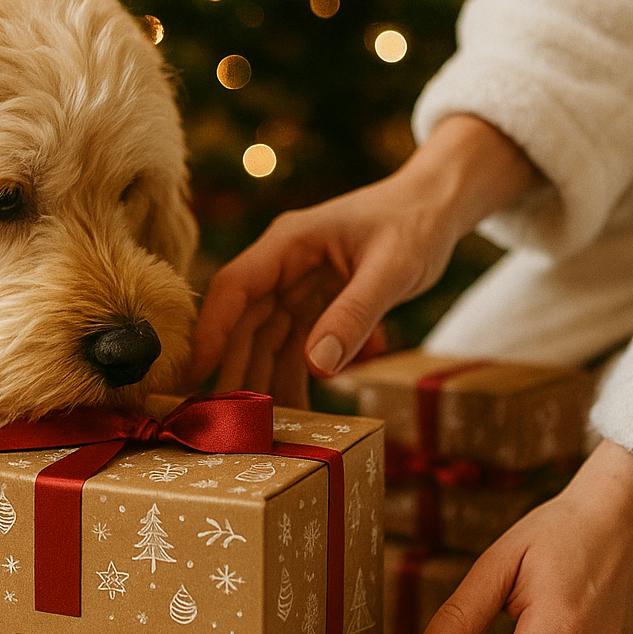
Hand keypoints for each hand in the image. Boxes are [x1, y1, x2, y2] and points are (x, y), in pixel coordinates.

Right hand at [187, 115, 542, 405]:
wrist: (438, 207)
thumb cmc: (416, 222)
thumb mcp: (392, 268)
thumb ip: (354, 315)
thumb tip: (317, 367)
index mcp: (287, 243)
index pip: (234, 288)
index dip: (210, 331)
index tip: (194, 373)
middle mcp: (281, 265)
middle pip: (243, 322)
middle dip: (233, 369)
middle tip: (223, 417)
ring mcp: (294, 286)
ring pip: (264, 339)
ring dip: (260, 379)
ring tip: (257, 426)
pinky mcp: (313, 304)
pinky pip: (292, 345)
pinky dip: (290, 375)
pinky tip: (294, 409)